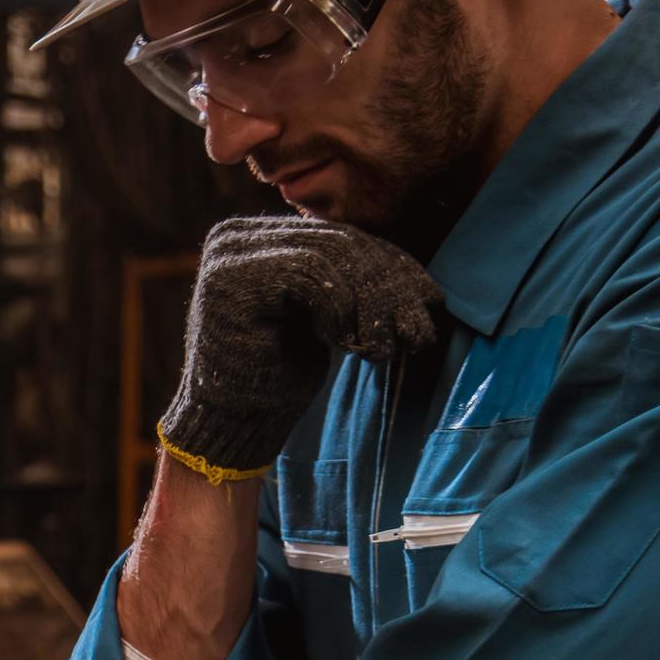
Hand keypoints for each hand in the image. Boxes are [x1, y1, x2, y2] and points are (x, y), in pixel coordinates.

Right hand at [159, 218, 444, 482]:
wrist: (232, 424)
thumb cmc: (276, 375)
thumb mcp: (318, 314)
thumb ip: (341, 277)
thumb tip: (408, 266)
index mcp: (256, 237)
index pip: (337, 236)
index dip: (391, 266)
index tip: (430, 302)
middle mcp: (236, 236)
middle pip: (337, 241)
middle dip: (388, 285)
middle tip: (418, 331)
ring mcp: (228, 255)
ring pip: (329, 255)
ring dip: (371, 302)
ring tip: (386, 346)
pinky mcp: (230, 280)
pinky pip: (309, 276)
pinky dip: (339, 310)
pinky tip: (346, 344)